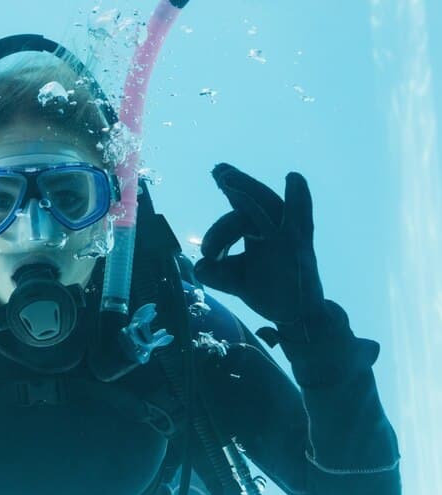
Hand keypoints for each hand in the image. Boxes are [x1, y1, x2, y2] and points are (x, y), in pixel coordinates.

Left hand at [194, 163, 326, 327]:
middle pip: (255, 200)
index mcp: (257, 231)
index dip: (226, 203)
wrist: (296, 315)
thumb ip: (215, 272)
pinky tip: (293, 178)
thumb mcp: (232, 280)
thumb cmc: (266, 290)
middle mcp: (273, 229)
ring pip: (269, 208)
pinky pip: (301, 222)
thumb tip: (199, 266)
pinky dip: (300, 200)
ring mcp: (288, 237)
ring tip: (228, 179)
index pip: (239, 211)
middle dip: (238, 185)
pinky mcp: (300, 250)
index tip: (213, 193)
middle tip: (219, 171)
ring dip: (250, 191)